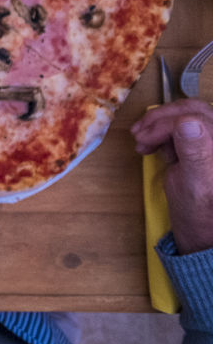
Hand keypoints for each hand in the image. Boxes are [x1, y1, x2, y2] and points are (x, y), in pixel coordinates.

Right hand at [133, 100, 212, 254]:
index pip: (195, 118)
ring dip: (159, 123)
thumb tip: (187, 123)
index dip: (165, 123)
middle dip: (161, 118)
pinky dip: (163, 132)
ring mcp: (212, 143)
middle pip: (193, 110)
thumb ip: (196, 152)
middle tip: (138, 133)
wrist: (204, 233)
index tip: (142, 139)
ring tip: (142, 141)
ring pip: (187, 114)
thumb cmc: (201, 213)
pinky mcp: (204, 147)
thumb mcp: (196, 184)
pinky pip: (184, 126)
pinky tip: (152, 147)